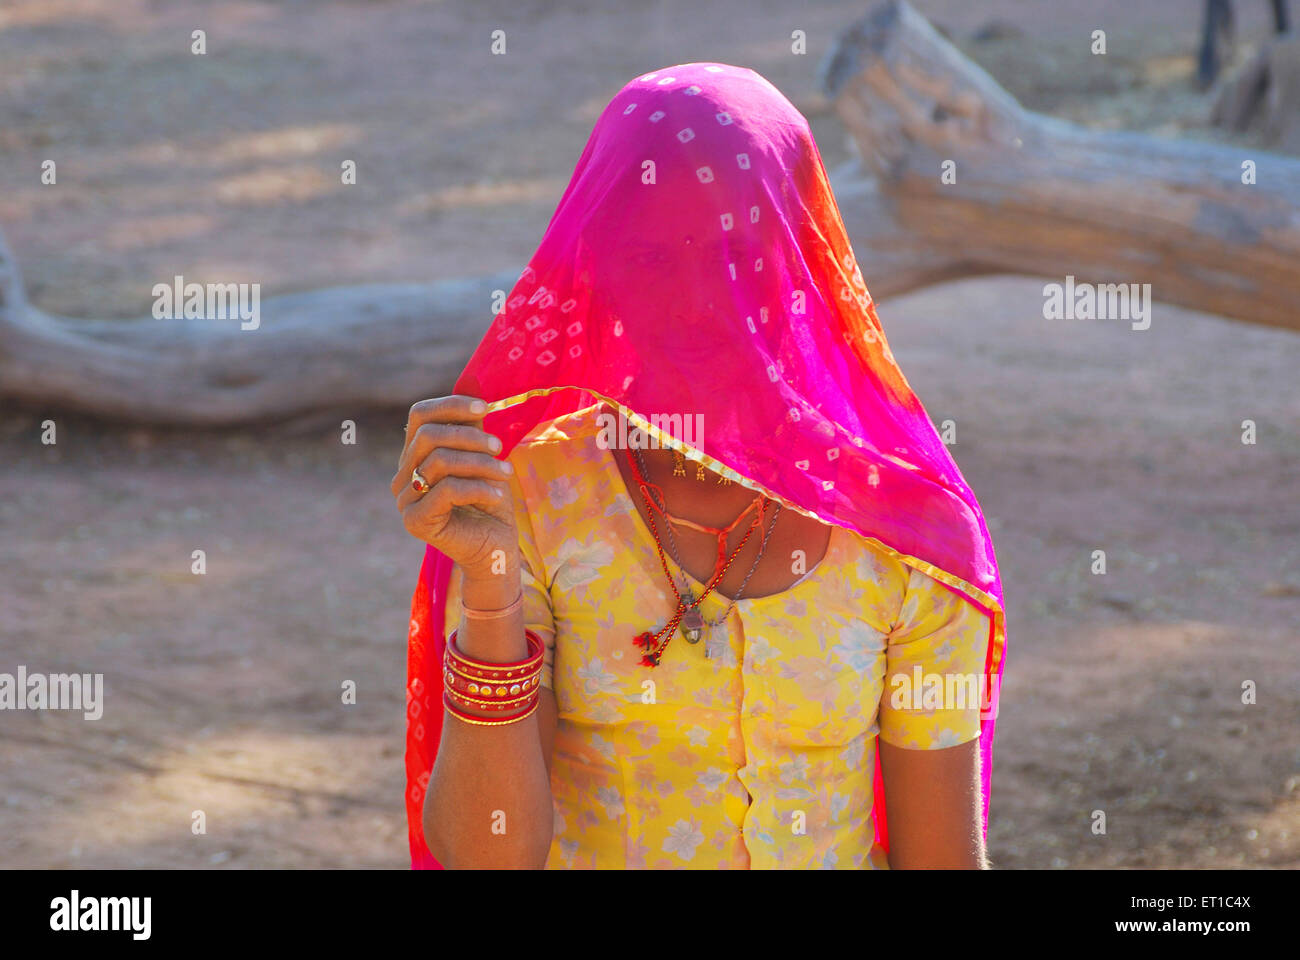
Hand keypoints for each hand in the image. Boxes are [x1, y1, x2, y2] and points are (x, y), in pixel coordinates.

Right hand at [392, 395, 519, 579]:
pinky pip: (446, 491)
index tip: (484, 408)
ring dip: (480, 463)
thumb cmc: (489, 503)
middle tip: (500, 448)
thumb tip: (477, 394)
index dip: (450, 405)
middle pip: (427, 436)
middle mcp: (402, 476)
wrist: (494, 549)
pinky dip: (478, 488)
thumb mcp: (483, 459)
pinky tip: (498, 496)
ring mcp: (404, 500)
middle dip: (470, 437)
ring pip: (439, 461)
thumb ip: (473, 431)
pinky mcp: (415, 522)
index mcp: (414, 456)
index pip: (419, 415)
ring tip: (505, 472)